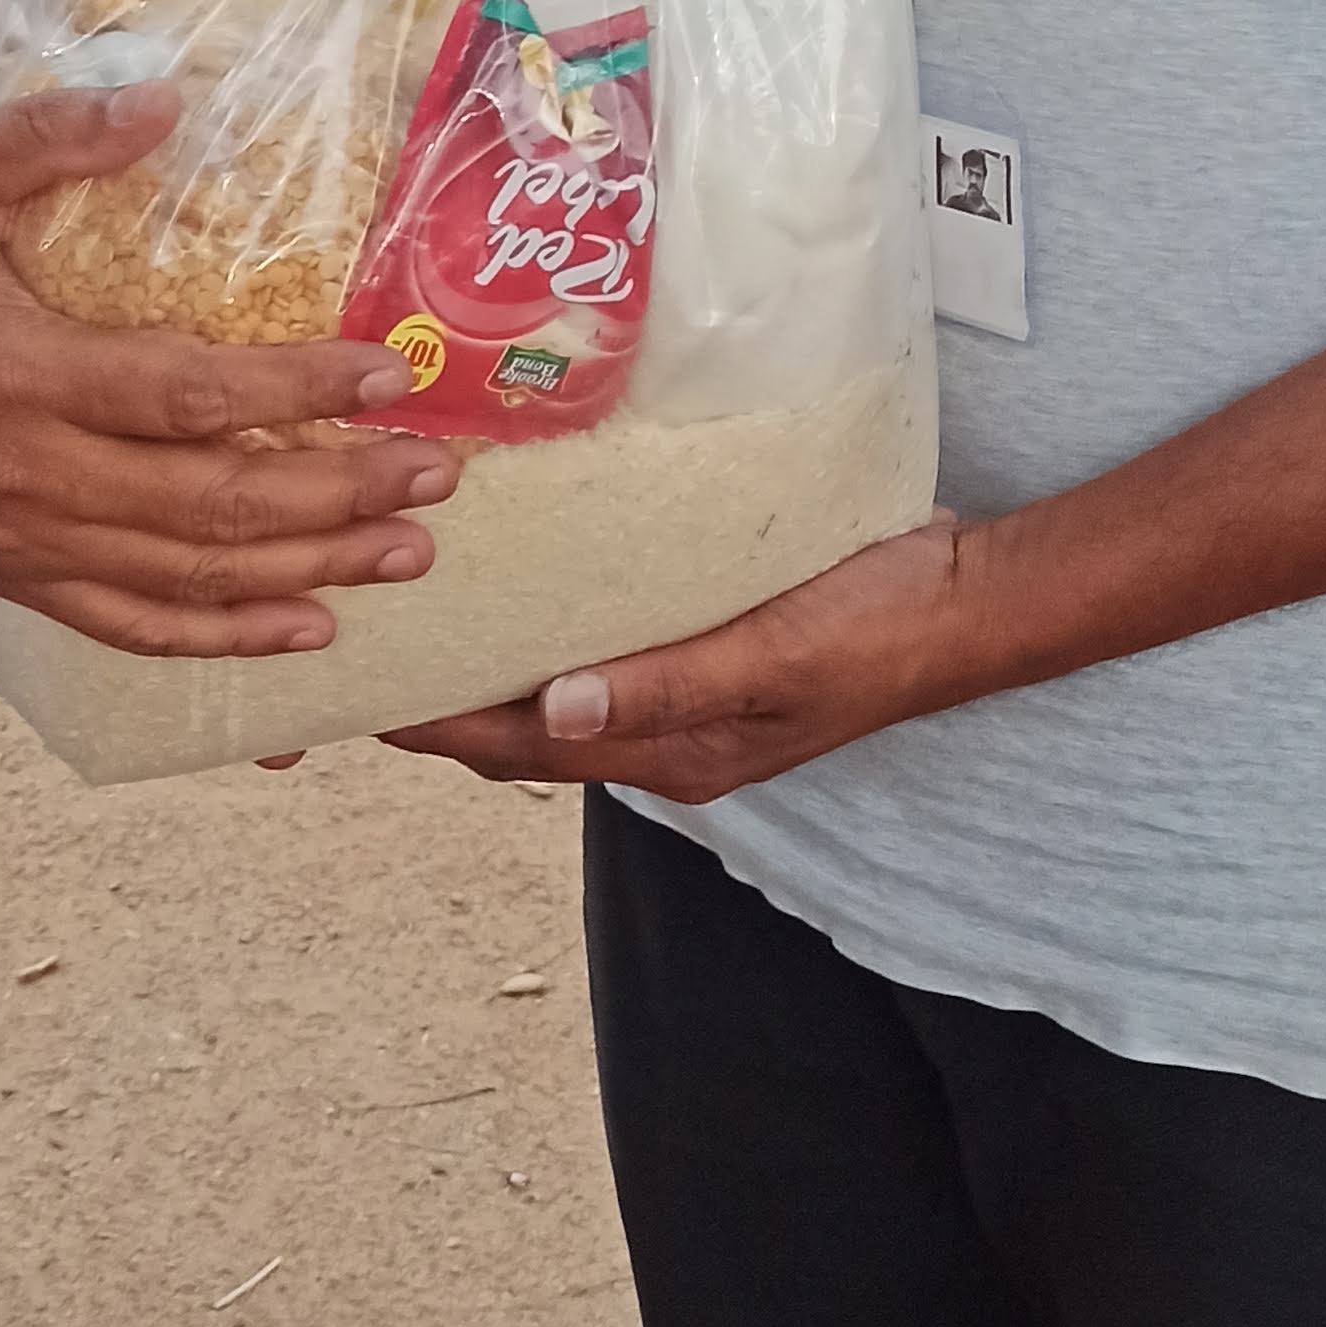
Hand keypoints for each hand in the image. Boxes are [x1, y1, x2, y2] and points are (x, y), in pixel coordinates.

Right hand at [0, 83, 456, 659]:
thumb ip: (50, 134)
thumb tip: (169, 101)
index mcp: (14, 368)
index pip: (183, 396)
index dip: (293, 394)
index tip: (385, 374)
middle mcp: (29, 473)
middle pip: (210, 504)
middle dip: (338, 494)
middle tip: (436, 474)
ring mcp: (23, 541)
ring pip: (188, 577)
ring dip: (309, 573)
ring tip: (409, 553)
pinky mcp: (16, 579)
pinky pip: (133, 626)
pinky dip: (226, 639)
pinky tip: (308, 629)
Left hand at [383, 515, 967, 800]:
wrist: (965, 601)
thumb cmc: (876, 627)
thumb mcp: (775, 654)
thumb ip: (670, 683)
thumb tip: (557, 711)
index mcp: (676, 751)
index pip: (525, 749)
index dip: (440, 726)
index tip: (360, 700)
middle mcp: (668, 732)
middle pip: (528, 727)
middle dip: (446, 697)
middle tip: (366, 647)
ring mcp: (688, 691)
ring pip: (561, 688)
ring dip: (494, 657)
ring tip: (422, 609)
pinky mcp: (706, 643)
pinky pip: (605, 645)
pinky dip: (552, 621)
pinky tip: (526, 575)